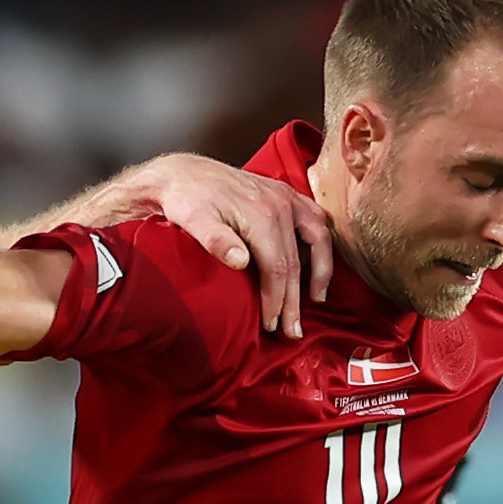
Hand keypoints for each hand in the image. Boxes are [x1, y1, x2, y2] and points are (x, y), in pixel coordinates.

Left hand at [95, 153, 331, 337]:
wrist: (181, 173)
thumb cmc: (186, 199)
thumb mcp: (193, 220)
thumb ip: (217, 241)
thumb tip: (241, 262)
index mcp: (261, 213)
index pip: (278, 267)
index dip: (277, 299)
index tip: (273, 324)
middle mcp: (280, 203)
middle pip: (296, 260)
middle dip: (295, 300)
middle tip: (293, 330)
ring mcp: (285, 196)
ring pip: (318, 237)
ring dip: (321, 270)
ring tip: (316, 298)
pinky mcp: (284, 193)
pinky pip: (315, 218)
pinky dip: (320, 242)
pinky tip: (315, 261)